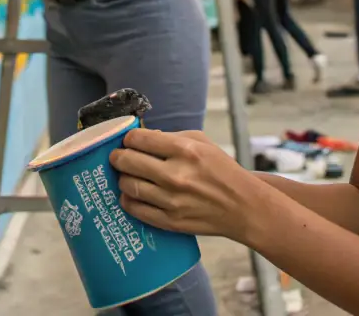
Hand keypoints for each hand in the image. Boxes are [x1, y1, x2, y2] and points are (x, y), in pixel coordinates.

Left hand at [110, 128, 270, 241]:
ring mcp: (171, 200)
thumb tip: (145, 138)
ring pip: (129, 185)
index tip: (128, 140)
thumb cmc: (222, 170)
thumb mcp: (202, 143)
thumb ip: (172, 137)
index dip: (129, 138)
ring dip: (122, 178)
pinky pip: (136, 209)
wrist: (242, 206)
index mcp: (185, 150)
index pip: (140, 139)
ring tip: (125, 175)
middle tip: (116, 157)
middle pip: (129, 161)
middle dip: (118, 157)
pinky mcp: (170, 221)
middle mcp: (175, 175)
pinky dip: (127, 200)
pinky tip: (129, 193)